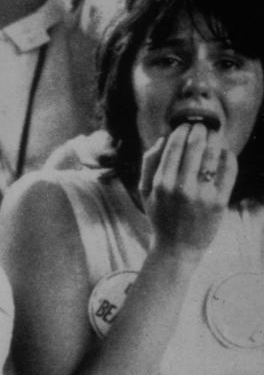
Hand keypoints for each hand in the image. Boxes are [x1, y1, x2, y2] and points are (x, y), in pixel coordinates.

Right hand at [140, 123, 236, 256]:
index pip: (174, 145)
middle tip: (202, 126)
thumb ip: (148, 164)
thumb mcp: (145, 192)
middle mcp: (181, 188)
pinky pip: (228, 170)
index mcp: (161, 183)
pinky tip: (224, 152)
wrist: (176, 248)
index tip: (186, 125)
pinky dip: (228, 156)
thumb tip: (162, 139)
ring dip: (216, 138)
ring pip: (213, 154)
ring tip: (215, 134)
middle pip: (195, 146)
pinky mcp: (219, 202)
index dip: (182, 130)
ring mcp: (202, 195)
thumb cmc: (160, 217)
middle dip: (200, 130)